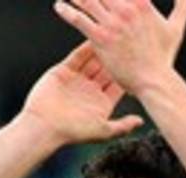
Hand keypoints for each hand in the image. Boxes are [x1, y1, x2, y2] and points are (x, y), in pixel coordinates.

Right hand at [21, 42, 143, 145]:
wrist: (44, 126)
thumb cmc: (73, 131)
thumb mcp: (103, 131)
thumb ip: (123, 126)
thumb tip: (141, 121)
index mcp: (101, 104)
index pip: (118, 85)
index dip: (127, 75)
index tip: (137, 64)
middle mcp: (90, 91)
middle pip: (107, 71)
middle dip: (116, 60)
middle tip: (128, 46)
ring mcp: (77, 81)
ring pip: (93, 61)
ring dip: (102, 51)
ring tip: (113, 38)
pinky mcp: (64, 72)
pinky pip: (77, 56)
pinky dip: (85, 48)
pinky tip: (94, 38)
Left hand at [53, 0, 185, 95]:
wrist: (154, 80)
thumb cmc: (163, 59)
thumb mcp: (175, 29)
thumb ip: (181, 8)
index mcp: (142, 4)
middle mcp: (126, 8)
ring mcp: (113, 22)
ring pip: (88, 0)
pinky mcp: (101, 37)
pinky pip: (79, 19)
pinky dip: (67, 11)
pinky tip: (59, 7)